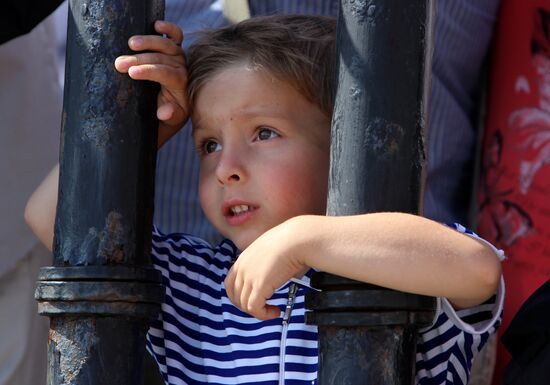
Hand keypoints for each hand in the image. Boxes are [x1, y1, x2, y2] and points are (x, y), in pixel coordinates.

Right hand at [114, 20, 188, 147]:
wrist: (166, 116)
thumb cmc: (165, 120)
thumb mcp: (167, 124)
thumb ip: (169, 117)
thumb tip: (165, 112)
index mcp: (182, 87)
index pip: (167, 74)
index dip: (150, 71)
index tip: (131, 73)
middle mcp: (182, 70)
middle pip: (163, 59)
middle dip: (140, 60)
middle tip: (119, 64)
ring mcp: (178, 59)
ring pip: (168, 45)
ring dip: (148, 41)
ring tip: (130, 43)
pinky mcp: (173, 52)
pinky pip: (175, 37)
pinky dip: (169, 29)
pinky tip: (157, 25)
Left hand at [224, 220, 308, 319]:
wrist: (297, 239)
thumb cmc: (291, 242)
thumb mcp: (272, 252)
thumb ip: (267, 266)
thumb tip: (277, 277)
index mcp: (244, 258)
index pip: (230, 284)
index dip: (239, 296)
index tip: (251, 300)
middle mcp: (242, 268)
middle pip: (235, 297)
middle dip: (248, 306)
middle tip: (263, 308)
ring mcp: (249, 277)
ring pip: (244, 305)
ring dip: (259, 312)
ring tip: (273, 310)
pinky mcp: (259, 285)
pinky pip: (254, 308)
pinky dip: (264, 314)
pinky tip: (275, 311)